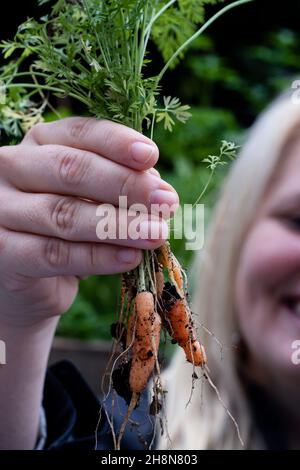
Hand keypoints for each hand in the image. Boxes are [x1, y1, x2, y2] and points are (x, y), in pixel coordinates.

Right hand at [0, 117, 178, 326]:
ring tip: (156, 234)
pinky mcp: (2, 252)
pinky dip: (98, 257)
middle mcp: (12, 168)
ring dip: (118, 225)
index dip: (115, 142)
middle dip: (124, 185)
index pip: (78, 133)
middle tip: (165, 202)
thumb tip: (158, 186)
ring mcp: (1, 210)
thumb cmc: (65, 227)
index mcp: (39, 143)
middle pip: (69, 170)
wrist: (26, 278)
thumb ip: (119, 187)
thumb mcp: (92, 197)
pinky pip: (55, 254)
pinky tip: (130, 258)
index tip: (150, 156)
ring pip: (64, 214)